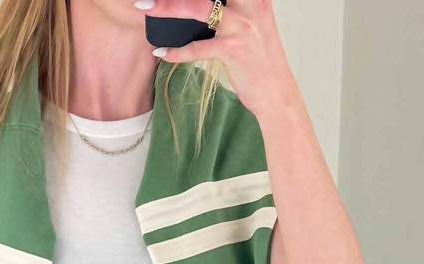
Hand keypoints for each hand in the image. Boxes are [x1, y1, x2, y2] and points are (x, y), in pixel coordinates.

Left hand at [137, 0, 299, 118]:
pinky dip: (177, 51)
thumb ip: (232, 11)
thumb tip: (199, 8)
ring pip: (197, 8)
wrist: (276, 94)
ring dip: (168, 8)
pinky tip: (162, 52)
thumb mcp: (251, 26)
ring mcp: (241, 27)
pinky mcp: (233, 50)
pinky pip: (197, 48)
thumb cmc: (261, 61)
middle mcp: (250, 5)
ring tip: (146, 8)